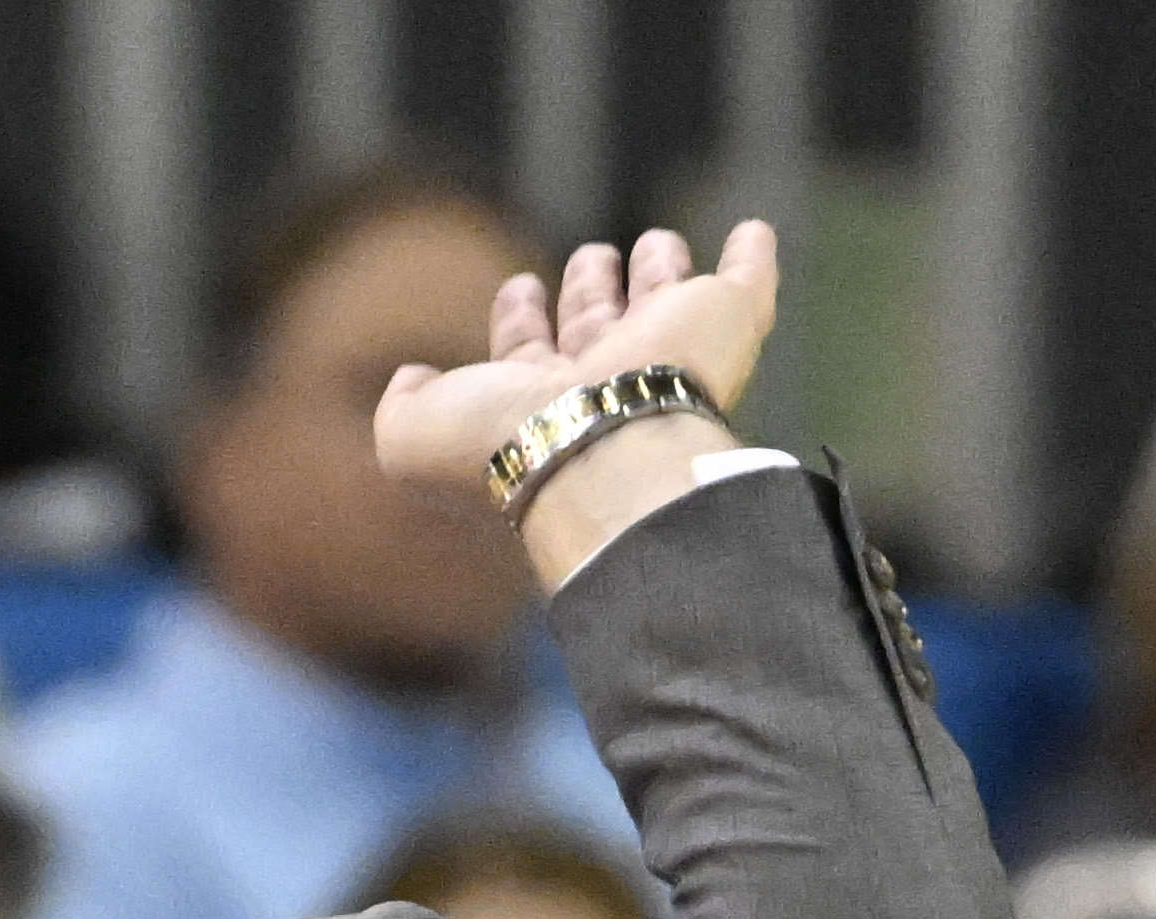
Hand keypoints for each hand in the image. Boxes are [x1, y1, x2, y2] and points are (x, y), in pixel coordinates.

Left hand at [373, 223, 782, 584]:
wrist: (596, 450)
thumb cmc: (503, 445)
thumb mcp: (413, 436)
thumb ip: (401, 407)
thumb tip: (410, 377)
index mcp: (537, 401)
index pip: (530, 352)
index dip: (520, 321)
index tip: (518, 289)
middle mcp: (603, 378)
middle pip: (598, 322)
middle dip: (590, 287)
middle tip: (592, 258)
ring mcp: (668, 353)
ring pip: (664, 300)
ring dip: (659, 269)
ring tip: (657, 244)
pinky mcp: (726, 326)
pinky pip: (748, 282)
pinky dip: (753, 257)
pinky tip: (753, 232)